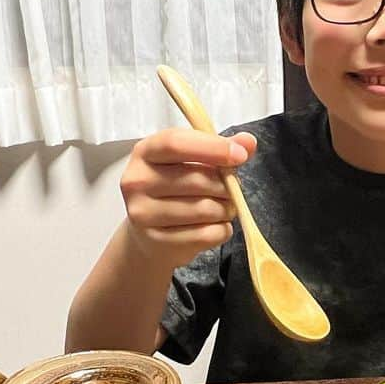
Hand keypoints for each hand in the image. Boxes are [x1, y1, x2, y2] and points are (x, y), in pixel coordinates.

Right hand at [119, 128, 257, 266]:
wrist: (149, 235)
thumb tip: (247, 142)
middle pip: (197, 179)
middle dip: (226, 185)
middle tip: (231, 190)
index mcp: (145, 152)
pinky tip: (214, 226)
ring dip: (226, 209)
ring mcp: (143, 213)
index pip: (176, 143)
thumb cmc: (173, 191)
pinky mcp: (157, 241)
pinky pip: (207, 234)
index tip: (240, 155)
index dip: (213, 148)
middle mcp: (137, 181)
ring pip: (206, 209)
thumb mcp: (191, 162)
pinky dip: (222, 230)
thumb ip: (220, 149)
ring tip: (222, 208)